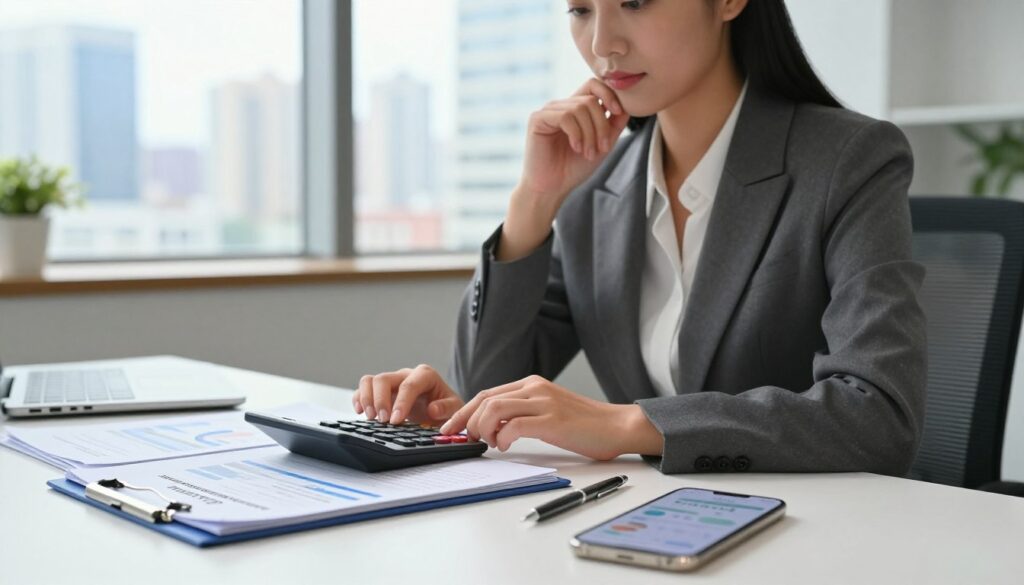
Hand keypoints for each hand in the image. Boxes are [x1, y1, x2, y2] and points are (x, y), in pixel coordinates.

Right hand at [352, 364, 464, 425]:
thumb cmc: (447, 408)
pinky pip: (364, 388)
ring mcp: (392, 382)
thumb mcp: (455, 409)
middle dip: (380, 401)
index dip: (401, 403)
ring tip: (371, 418)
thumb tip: (432, 409)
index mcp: (425, 375)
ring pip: (370, 381)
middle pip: (384, 379)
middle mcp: (406, 375)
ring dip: (366, 399)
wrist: (441, 412)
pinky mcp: (381, 391)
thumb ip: (446, 407)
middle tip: (383, 421)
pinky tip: (360, 412)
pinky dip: (359, 399)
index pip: (409, 385)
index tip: (395, 421)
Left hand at [439, 375, 662, 459]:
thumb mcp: (548, 411)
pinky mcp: (552, 420)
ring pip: (495, 409)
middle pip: (485, 399)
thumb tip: (493, 429)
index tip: (451, 428)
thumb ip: (523, 413)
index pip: (487, 394)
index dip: (464, 411)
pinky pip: (515, 426)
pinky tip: (507, 447)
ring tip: (491, 443)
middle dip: (466, 421)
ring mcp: (543, 402)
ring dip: (484, 429)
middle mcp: (534, 388)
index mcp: (531, 384)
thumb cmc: (584, 425)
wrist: (617, 426)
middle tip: (464, 440)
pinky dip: (503, 438)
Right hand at [518, 78, 631, 206]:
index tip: (618, 112)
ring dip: (590, 133)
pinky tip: (575, 147)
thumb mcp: (602, 144)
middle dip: (601, 125)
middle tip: (602, 148)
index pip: (594, 85)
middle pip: (591, 99)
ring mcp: (548, 111)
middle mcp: (561, 106)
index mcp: (575, 109)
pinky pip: (566, 116)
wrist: (551, 188)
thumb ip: (614, 124)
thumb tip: (628, 105)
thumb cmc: (574, 168)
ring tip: (588, 153)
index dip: (609, 93)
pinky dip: (576, 133)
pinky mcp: (537, 119)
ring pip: (580, 108)